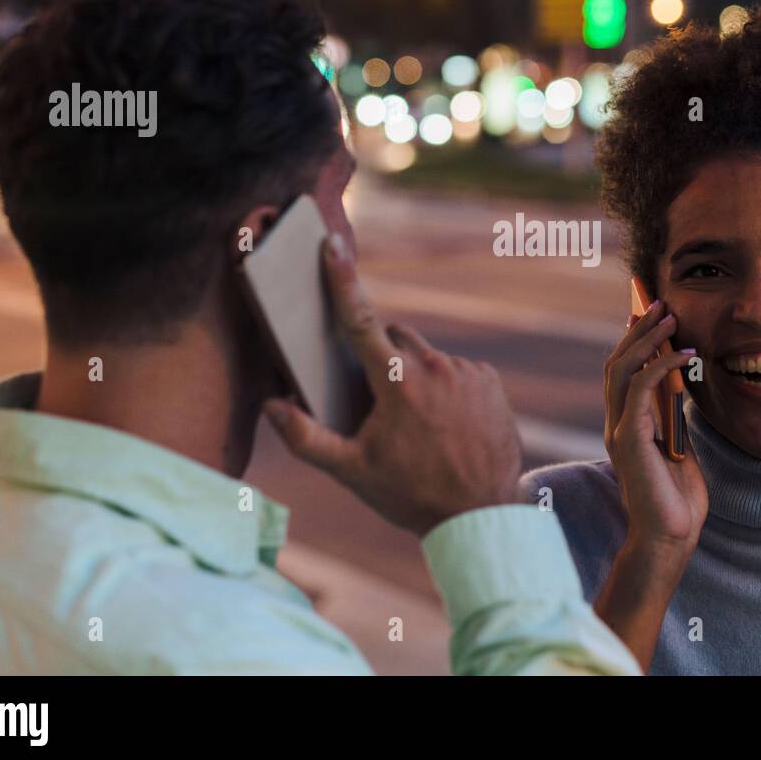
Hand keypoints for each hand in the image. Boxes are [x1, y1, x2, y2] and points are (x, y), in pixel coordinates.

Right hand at [263, 234, 521, 535]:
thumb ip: (305, 438)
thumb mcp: (352, 471)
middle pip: (393, 337)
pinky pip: (457, 370)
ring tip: (418, 424)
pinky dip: (446, 387)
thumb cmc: (411, 494)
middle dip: (380, 357)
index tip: (331, 244)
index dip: (342, 280)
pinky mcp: (490, 382)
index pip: (360, 320)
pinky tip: (446, 423)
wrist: (480, 515)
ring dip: (415, 375)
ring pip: (426, 356)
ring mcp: (467, 372)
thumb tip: (270, 405)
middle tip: (379, 402)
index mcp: (396, 383)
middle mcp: (435, 368)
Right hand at [603, 299, 707, 554]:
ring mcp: (619, 430)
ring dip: (645, 338)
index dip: (631, 340)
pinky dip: (662, 366)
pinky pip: (640, 389)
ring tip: (667, 315)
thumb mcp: (680, 448)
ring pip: (622, 369)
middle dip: (636, 329)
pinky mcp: (630, 438)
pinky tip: (684, 355)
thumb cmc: (678, 500)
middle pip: (616, 363)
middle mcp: (616, 424)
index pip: (621, 373)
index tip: (646, 312)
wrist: (670, 537)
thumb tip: (682, 385)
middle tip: (656, 301)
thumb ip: (674, 419)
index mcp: (625, 426)